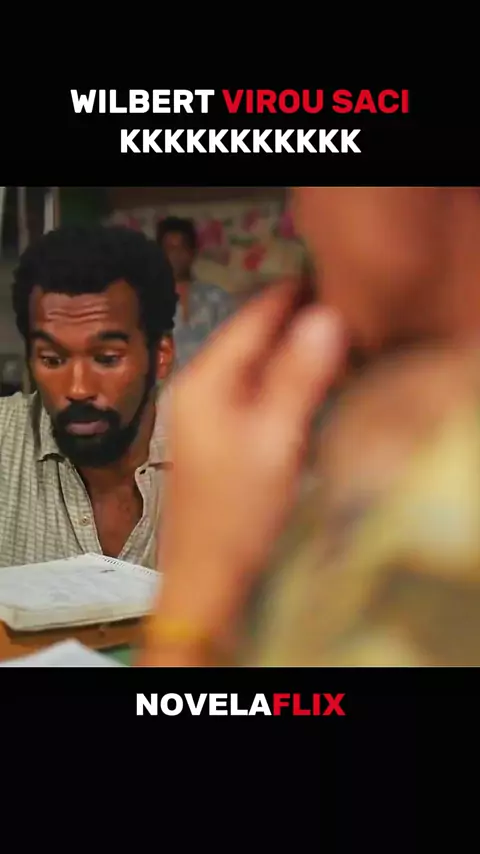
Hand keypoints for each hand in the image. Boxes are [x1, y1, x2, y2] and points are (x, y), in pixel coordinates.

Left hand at [143, 280, 343, 662]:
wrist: (206, 579)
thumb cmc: (237, 514)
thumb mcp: (277, 441)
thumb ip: (300, 376)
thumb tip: (326, 318)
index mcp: (205, 381)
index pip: (253, 316)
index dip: (294, 295)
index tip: (332, 280)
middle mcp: (197, 389)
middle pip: (252, 338)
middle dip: (296, 325)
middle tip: (344, 318)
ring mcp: (203, 415)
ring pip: (254, 366)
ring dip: (291, 355)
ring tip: (335, 348)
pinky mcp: (214, 438)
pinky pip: (252, 394)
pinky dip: (281, 385)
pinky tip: (308, 391)